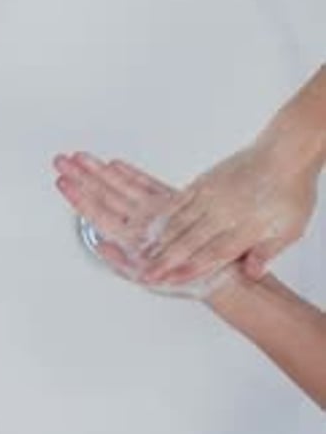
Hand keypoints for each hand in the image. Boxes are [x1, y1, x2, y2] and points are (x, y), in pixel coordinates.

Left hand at [53, 152, 228, 298]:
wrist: (218, 274)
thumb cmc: (186, 281)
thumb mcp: (151, 278)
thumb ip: (123, 263)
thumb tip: (100, 246)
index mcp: (129, 239)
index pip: (98, 213)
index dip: (78, 196)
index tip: (62, 181)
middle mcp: (137, 223)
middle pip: (103, 194)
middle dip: (81, 176)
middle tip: (61, 161)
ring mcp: (152, 212)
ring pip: (120, 186)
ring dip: (99, 171)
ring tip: (81, 156)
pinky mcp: (171, 204)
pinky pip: (146, 185)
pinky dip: (130, 174)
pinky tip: (117, 165)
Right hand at [140, 138, 318, 286]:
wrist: (285, 152)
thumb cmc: (290, 190)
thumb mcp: (291, 228)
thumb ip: (268, 251)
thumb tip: (253, 273)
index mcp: (245, 228)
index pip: (212, 255)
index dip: (189, 270)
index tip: (169, 281)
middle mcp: (224, 212)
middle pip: (189, 241)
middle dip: (165, 261)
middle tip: (146, 274)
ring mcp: (211, 195)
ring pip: (179, 222)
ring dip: (159, 241)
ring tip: (142, 255)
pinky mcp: (204, 181)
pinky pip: (178, 201)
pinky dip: (164, 216)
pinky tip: (153, 226)